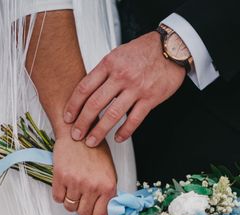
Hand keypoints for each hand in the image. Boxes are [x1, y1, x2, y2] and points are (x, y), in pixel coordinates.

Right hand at [51, 134, 116, 214]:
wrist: (79, 131)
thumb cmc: (94, 150)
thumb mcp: (109, 172)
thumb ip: (108, 193)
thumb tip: (106, 212)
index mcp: (108, 186)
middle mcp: (92, 186)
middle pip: (84, 214)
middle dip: (83, 209)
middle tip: (84, 199)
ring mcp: (76, 182)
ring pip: (70, 207)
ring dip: (72, 201)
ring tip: (75, 188)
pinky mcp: (60, 177)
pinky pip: (58, 198)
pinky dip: (61, 194)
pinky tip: (66, 184)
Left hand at [63, 31, 186, 147]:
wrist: (171, 47)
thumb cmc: (144, 51)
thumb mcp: (118, 54)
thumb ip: (104, 71)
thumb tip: (89, 90)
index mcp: (109, 64)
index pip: (85, 88)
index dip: (73, 105)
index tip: (68, 117)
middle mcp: (121, 76)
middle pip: (95, 104)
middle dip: (82, 122)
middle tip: (76, 134)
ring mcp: (136, 88)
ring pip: (112, 114)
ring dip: (99, 131)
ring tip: (91, 141)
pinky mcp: (150, 98)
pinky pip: (134, 119)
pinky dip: (125, 131)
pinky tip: (118, 138)